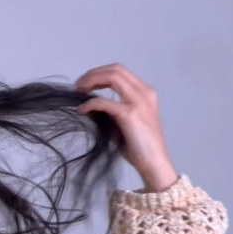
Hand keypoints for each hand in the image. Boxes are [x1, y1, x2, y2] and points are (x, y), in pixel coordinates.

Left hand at [75, 63, 178, 191]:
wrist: (154, 163)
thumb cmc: (139, 147)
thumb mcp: (124, 123)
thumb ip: (111, 111)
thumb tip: (89, 105)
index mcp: (145, 93)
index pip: (120, 72)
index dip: (99, 73)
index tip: (84, 84)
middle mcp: (144, 93)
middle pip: (116, 70)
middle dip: (93, 74)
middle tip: (78, 86)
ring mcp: (139, 102)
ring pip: (112, 78)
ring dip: (92, 81)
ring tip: (78, 91)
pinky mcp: (130, 114)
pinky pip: (104, 102)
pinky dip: (90, 103)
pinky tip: (81, 110)